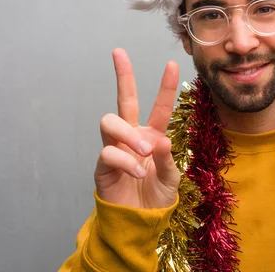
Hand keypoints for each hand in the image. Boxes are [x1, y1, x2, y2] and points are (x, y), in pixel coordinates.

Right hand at [94, 48, 180, 208]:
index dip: (166, 87)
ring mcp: (115, 148)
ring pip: (110, 121)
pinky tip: (137, 173)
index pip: (159, 107)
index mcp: (152, 136)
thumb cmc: (156, 196)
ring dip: (128, 134)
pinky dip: (125, 161)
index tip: (172, 64)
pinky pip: (108, 153)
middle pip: (124, 100)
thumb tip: (159, 141)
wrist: (141, 221)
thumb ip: (167, 160)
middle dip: (122, 75)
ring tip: (144, 152)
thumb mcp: (172, 178)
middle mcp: (132, 137)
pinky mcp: (102, 166)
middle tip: (119, 53)